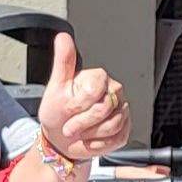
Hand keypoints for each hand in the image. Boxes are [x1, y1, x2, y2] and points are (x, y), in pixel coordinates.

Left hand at [31, 34, 131, 164]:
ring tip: (79, 133)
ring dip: (89, 134)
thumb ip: (63, 62)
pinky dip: (98, 143)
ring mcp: (121, 111)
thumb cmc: (58, 113)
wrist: (60, 139)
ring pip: (112, 125)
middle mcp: (114, 92)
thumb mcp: (56, 87)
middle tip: (69, 127)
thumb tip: (63, 37)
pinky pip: (116, 138)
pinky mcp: (125, 129)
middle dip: (82, 123)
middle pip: (104, 109)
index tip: (67, 110)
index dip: (78, 105)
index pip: (95, 90)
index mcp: (99, 78)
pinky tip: (89, 139)